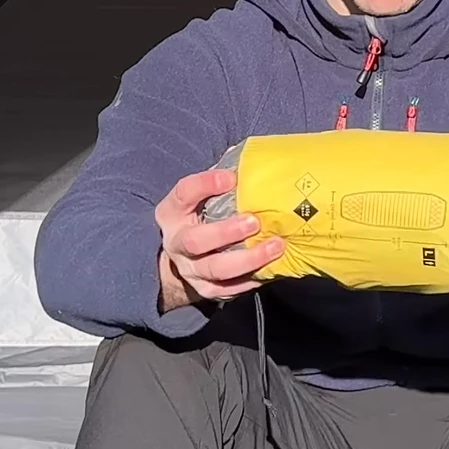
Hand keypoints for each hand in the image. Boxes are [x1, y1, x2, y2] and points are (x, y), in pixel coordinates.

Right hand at [154, 168, 284, 312]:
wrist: (182, 257)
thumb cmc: (200, 216)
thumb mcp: (201, 196)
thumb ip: (220, 180)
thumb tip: (251, 159)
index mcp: (172, 212)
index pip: (183, 194)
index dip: (205, 185)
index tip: (231, 178)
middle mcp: (176, 242)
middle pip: (196, 241)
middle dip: (226, 232)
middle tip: (255, 221)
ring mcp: (189, 269)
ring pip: (215, 269)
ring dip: (248, 259)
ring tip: (276, 246)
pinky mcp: (205, 290)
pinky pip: (229, 289)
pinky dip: (251, 279)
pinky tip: (272, 268)